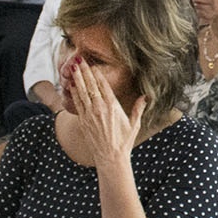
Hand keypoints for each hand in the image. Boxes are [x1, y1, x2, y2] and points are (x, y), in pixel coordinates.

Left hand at [62, 57, 145, 173]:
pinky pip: (77, 103)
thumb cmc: (124, 141)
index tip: (92, 65)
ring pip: (82, 92)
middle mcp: (100, 108)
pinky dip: (74, 93)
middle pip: (91, 85)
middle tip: (79, 60)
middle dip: (84, 71)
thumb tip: (146, 96)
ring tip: (73, 68)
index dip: (97, 74)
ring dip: (77, 79)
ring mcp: (90, 114)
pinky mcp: (83, 121)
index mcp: (113, 106)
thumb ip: (138, 108)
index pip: (103, 85)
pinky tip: (71, 85)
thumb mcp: (135, 124)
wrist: (111, 157)